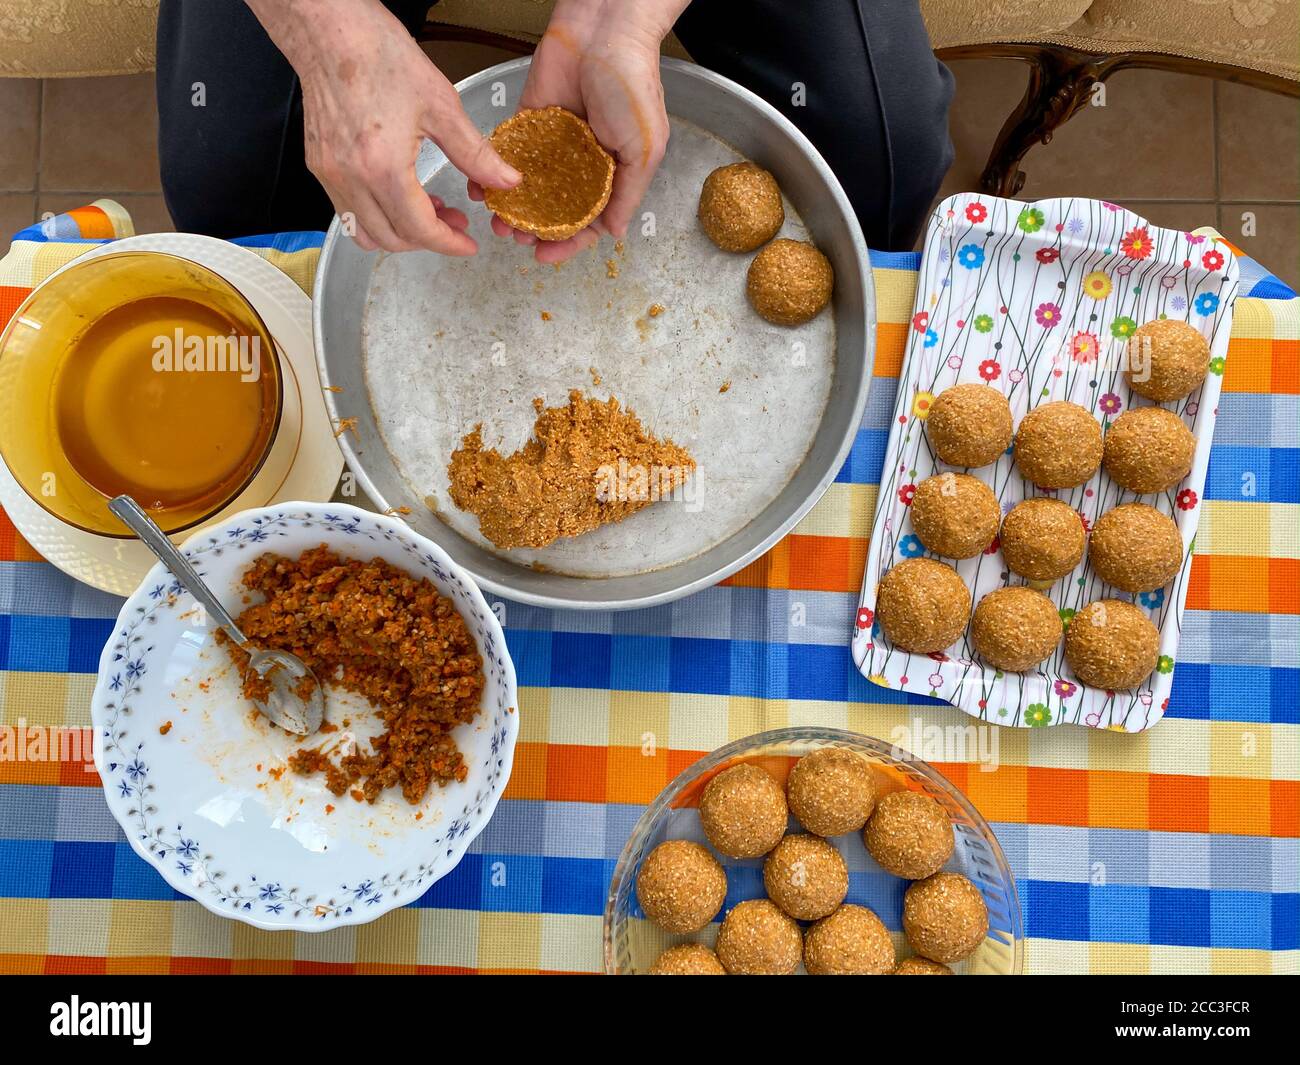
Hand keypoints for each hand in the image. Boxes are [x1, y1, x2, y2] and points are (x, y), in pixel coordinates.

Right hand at [247, 0, 520, 253]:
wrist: (330, 29)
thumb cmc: (379, 55)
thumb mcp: (441, 105)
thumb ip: (475, 152)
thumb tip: (506, 180)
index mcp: (382, 167)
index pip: (419, 230)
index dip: (448, 244)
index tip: (467, 244)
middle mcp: (350, 178)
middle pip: (391, 240)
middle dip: (428, 240)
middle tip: (455, 223)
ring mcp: (329, 174)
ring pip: (364, 233)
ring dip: (399, 233)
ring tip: (428, 211)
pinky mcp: (319, 165)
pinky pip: (347, 211)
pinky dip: (377, 215)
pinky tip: (400, 193)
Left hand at [470, 0, 687, 263]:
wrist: (604, 31)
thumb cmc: (632, 87)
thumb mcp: (643, 150)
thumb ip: (628, 195)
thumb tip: (614, 235)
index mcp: (612, 173)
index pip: (588, 220)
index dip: (568, 243)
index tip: (544, 256)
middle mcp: (581, 163)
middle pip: (553, 208)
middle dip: (533, 228)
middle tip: (514, 237)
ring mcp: (554, 144)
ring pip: (528, 187)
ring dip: (512, 208)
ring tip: (498, 220)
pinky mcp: (529, 121)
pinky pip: (509, 154)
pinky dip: (495, 174)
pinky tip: (482, 190)